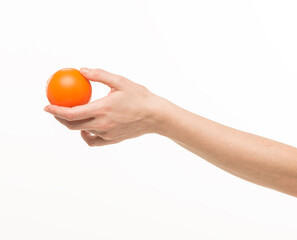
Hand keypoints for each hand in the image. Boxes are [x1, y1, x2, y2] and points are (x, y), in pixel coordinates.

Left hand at [44, 68, 162, 145]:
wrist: (155, 116)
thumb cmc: (140, 97)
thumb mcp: (120, 81)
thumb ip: (99, 75)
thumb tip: (81, 70)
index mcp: (101, 109)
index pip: (71, 113)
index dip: (56, 111)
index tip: (47, 106)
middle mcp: (102, 124)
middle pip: (72, 125)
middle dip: (60, 118)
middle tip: (56, 110)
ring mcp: (107, 134)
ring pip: (82, 132)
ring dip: (73, 125)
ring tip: (72, 116)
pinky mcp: (112, 140)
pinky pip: (93, 141)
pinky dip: (86, 136)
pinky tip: (87, 129)